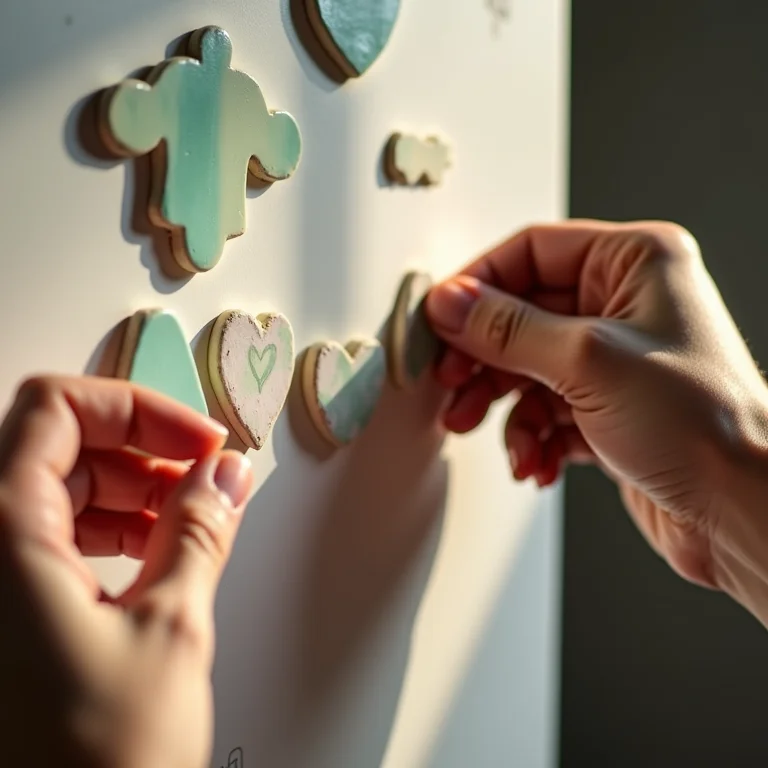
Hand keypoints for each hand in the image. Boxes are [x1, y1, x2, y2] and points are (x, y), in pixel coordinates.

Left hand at [0, 376, 253, 767]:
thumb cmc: (95, 766)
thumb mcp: (170, 629)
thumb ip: (200, 530)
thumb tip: (224, 472)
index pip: (57, 409)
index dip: (137, 409)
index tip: (195, 439)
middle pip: (57, 446)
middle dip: (141, 451)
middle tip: (204, 476)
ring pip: (55, 490)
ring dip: (129, 492)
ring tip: (188, 519)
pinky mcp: (3, 613)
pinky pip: (49, 537)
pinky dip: (106, 530)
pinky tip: (152, 554)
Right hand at [426, 220, 767, 622]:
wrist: (741, 512)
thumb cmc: (702, 426)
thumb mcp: (588, 363)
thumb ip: (508, 329)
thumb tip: (451, 302)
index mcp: (633, 262)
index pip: (530, 251)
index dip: (478, 285)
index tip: (440, 319)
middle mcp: (622, 304)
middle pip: (520, 313)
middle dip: (482, 356)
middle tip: (451, 383)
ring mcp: (612, 358)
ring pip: (525, 366)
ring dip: (500, 406)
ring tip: (479, 430)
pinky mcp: (605, 407)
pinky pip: (543, 409)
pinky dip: (530, 437)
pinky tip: (536, 462)